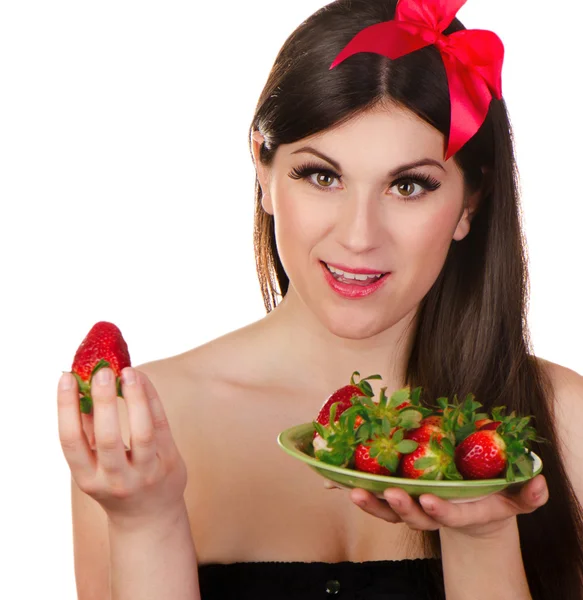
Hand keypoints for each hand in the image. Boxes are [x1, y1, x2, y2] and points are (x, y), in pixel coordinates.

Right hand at [58, 367, 187, 528]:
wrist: (150, 516)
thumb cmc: (116, 480)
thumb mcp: (94, 465)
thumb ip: (87, 429)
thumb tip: (80, 385)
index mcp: (88, 479)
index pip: (71, 441)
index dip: (66, 408)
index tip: (66, 377)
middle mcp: (116, 479)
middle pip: (108, 438)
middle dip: (104, 402)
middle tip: (102, 372)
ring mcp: (146, 472)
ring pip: (142, 432)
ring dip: (135, 398)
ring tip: (128, 371)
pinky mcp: (169, 462)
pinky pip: (162, 425)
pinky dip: (151, 399)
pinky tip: (142, 380)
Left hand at [325, 475, 547, 536]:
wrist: (471, 508)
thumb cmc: (490, 496)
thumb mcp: (511, 496)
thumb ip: (526, 494)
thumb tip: (540, 483)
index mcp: (458, 511)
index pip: (448, 515)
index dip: (439, 509)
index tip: (428, 499)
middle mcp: (432, 511)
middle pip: (413, 516)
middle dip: (401, 507)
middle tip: (390, 493)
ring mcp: (412, 507)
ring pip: (389, 512)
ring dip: (371, 503)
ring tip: (351, 490)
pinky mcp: (397, 499)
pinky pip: (375, 500)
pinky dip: (356, 492)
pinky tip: (331, 480)